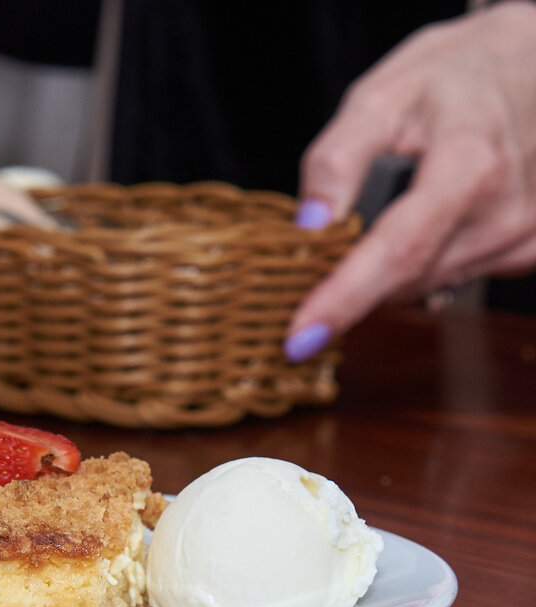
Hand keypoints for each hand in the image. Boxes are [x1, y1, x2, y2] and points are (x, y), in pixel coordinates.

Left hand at [285, 0, 535, 361]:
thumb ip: (338, 159)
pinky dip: (418, 265)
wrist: (535, 63)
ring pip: (425, 285)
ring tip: (375, 222)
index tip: (298, 339)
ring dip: (384, 273)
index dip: (343, 300)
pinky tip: (418, 225)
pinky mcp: (530, 251)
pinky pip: (452, 277)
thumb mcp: (382, 96)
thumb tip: (307, 226)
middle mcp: (505, 212)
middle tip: (309, 268)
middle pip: (405, 279)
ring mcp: (524, 236)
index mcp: (469, 165)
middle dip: (349, 285)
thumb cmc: (452, 76)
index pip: (396, 252)